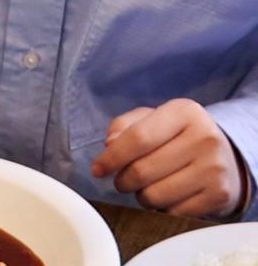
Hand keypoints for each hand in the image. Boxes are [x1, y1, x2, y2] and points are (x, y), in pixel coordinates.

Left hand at [91, 99, 244, 217]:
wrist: (226, 157)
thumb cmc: (180, 136)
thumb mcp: (155, 119)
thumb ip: (125, 126)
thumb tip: (109, 145)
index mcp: (184, 111)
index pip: (138, 137)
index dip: (112, 157)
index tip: (97, 169)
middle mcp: (203, 137)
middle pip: (143, 169)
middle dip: (123, 179)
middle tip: (122, 180)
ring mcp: (213, 167)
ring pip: (155, 195)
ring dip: (141, 196)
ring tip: (145, 186)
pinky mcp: (219, 195)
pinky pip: (173, 212)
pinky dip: (161, 208)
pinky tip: (166, 196)